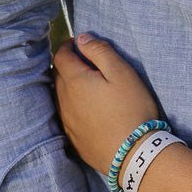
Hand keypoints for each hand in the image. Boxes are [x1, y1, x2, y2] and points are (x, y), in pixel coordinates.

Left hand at [54, 35, 159, 173]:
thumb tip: (82, 37)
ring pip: (60, 97)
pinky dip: (74, 106)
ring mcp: (67, 122)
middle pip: (58, 76)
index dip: (68, 46)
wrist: (133, 153)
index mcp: (74, 81)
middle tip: (87, 63)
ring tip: (89, 87)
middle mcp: (64, 101)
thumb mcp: (122, 73)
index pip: (61, 56)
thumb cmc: (131, 108)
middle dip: (68, 65)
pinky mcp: (73, 138)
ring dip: (69, 87)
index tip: (78, 43)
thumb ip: (100, 52)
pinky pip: (66, 115)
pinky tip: (90, 110)